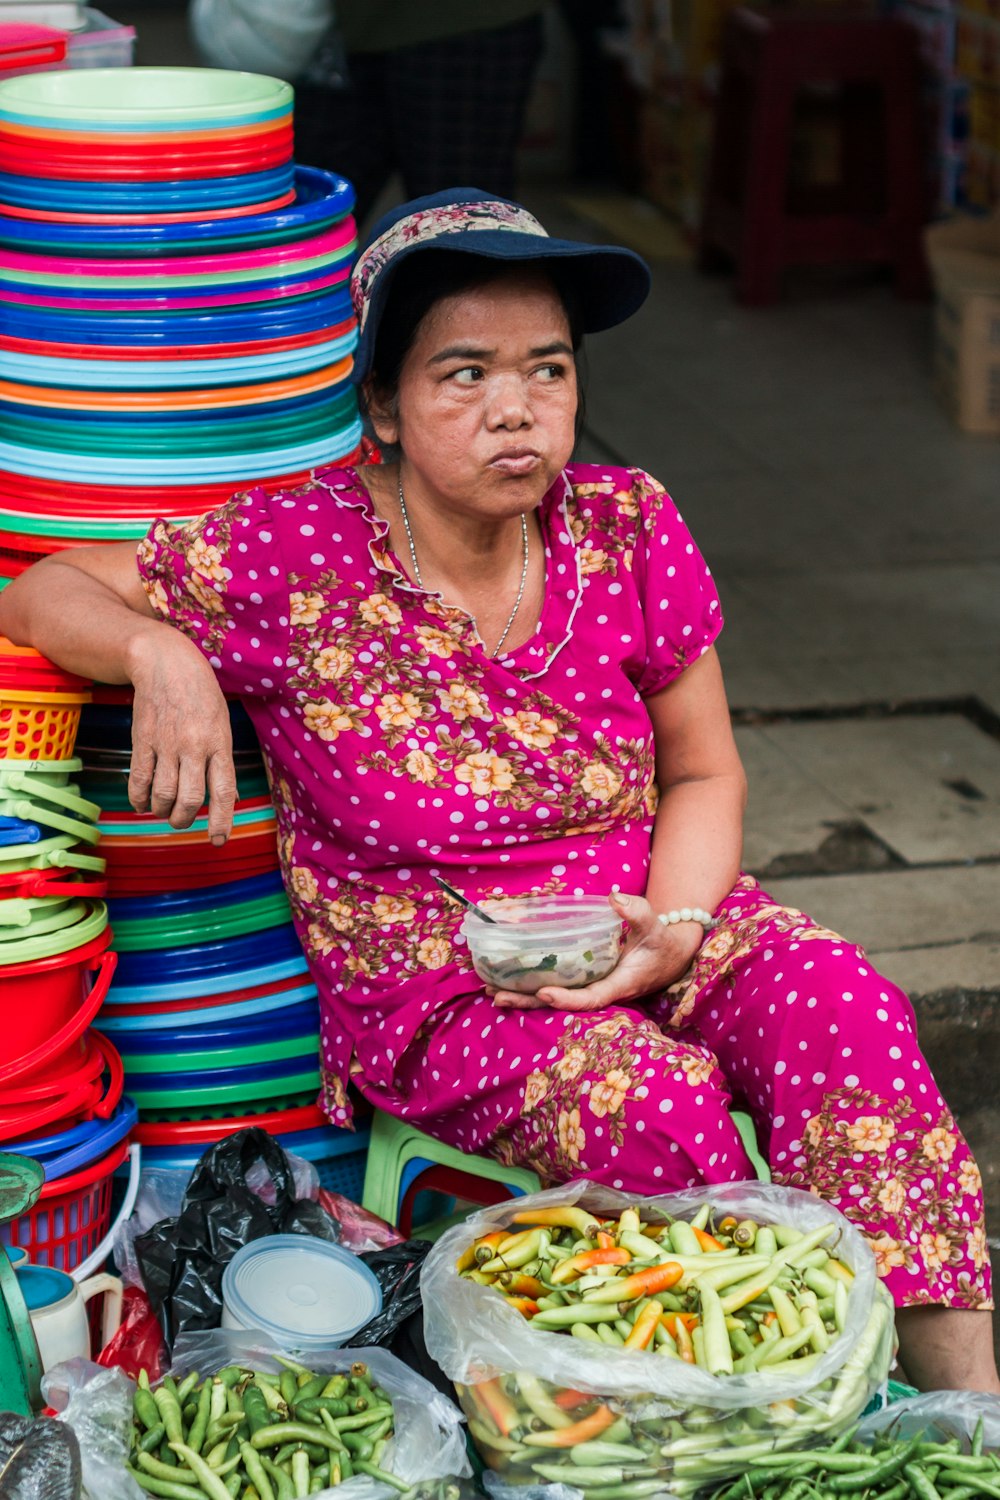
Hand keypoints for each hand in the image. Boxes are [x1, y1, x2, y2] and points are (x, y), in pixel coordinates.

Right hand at [127, 629, 236, 843]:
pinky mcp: (142, 740)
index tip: (218, 841)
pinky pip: (138, 780)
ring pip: (163, 794)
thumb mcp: (222, 723)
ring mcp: (166, 744)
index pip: (223, 791)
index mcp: (219, 743)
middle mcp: (194, 746)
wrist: (166, 663)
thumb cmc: (201, 695)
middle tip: (181, 820)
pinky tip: (142, 803)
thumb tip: (229, 797)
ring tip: (164, 810)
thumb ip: (223, 761)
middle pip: (190, 799)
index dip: (221, 820)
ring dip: (162, 811)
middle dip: (184, 819)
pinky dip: (139, 799)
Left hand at [490, 891, 704, 1011]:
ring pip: (554, 998)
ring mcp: (591, 988)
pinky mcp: (585, 982)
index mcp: (619, 984)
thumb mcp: (655, 926)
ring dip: (524, 997)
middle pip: (561, 1004)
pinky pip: (557, 988)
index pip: (590, 998)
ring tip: (492, 993)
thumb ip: (638, 912)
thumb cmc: (662, 943)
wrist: (670, 957)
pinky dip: (532, 987)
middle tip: (498, 996)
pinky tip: (508, 982)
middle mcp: (601, 991)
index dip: (567, 999)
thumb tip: (614, 898)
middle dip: (529, 1002)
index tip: (544, 992)